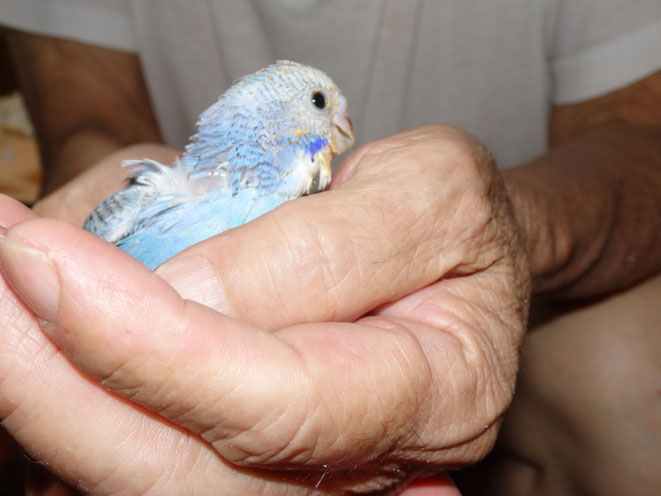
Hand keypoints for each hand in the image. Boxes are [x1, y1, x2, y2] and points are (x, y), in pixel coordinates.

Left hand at [0, 125, 528, 493]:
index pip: (280, 401)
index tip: (42, 260)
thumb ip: (321, 250)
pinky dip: (77, 398)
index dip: (155, 344)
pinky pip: (146, 453)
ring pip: (151, 477)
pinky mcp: (252, 455)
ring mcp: (305, 472)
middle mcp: (367, 460)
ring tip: (6, 287)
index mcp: (437, 392)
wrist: (464, 247)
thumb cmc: (458, 212)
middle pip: (191, 472)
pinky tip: (41, 331)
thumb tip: (181, 292)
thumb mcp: (427, 189)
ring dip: (50, 395)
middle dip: (60, 388)